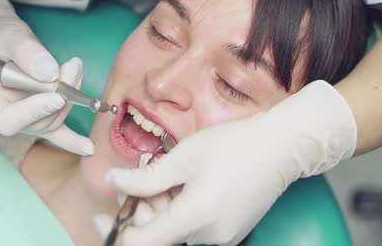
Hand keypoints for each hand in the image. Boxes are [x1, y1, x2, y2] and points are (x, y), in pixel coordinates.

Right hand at [0, 0, 92, 154]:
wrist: (2, 39)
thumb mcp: (8, 35)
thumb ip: (26, 52)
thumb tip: (50, 73)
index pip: (7, 119)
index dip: (33, 112)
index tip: (56, 95)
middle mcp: (4, 115)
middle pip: (36, 121)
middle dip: (60, 97)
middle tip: (72, 68)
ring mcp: (24, 119)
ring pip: (52, 120)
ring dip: (70, 97)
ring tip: (75, 68)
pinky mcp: (41, 115)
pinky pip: (57, 133)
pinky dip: (73, 140)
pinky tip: (89, 148)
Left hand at [99, 81, 356, 244]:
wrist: (280, 148)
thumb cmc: (232, 146)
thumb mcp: (183, 157)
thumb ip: (145, 179)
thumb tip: (113, 183)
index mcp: (195, 217)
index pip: (142, 243)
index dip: (116, 232)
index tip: (100, 214)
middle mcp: (209, 237)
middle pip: (158, 235)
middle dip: (139, 209)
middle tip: (136, 175)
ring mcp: (222, 238)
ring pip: (174, 230)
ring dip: (160, 207)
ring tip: (163, 172)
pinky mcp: (230, 233)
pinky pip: (193, 227)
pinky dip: (179, 210)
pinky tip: (181, 184)